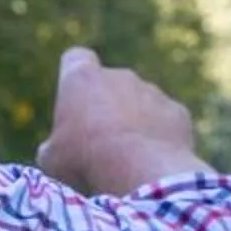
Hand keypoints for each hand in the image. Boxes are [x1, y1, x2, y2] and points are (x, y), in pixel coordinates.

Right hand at [36, 47, 209, 195]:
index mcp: (83, 79)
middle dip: (107, 108)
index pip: (76, 58)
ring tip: (129, 158)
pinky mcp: (178, 111)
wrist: (141, 172)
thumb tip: (56, 150)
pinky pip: (165, 121)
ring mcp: (153, 92)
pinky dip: (160, 136)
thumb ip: (54, 146)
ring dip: (136, 123)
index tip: (75, 99)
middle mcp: (120, 76)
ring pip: (141, 103)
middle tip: (101, 144)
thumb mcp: (52, 159)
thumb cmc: (87, 161)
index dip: (75, 76)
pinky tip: (154, 160)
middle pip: (111, 84)